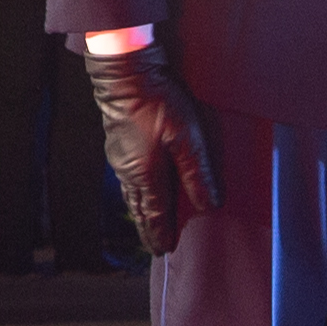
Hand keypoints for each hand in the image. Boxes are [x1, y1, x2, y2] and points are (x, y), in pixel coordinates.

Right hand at [82, 37, 221, 255]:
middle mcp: (129, 173)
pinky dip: (136, 195)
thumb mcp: (186, 138)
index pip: (155, 215)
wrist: (125, 75)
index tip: (164, 251)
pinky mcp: (118, 146)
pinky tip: (139, 191)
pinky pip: (127, 181)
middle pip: (140, 210)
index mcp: (145, 176)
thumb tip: (208, 205)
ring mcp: (120, 159)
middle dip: (149, 230)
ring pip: (132, 196)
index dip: (161, 234)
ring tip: (148, 225)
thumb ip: (196, 173)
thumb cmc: (157, 103)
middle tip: (156, 247)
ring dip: (142, 213)